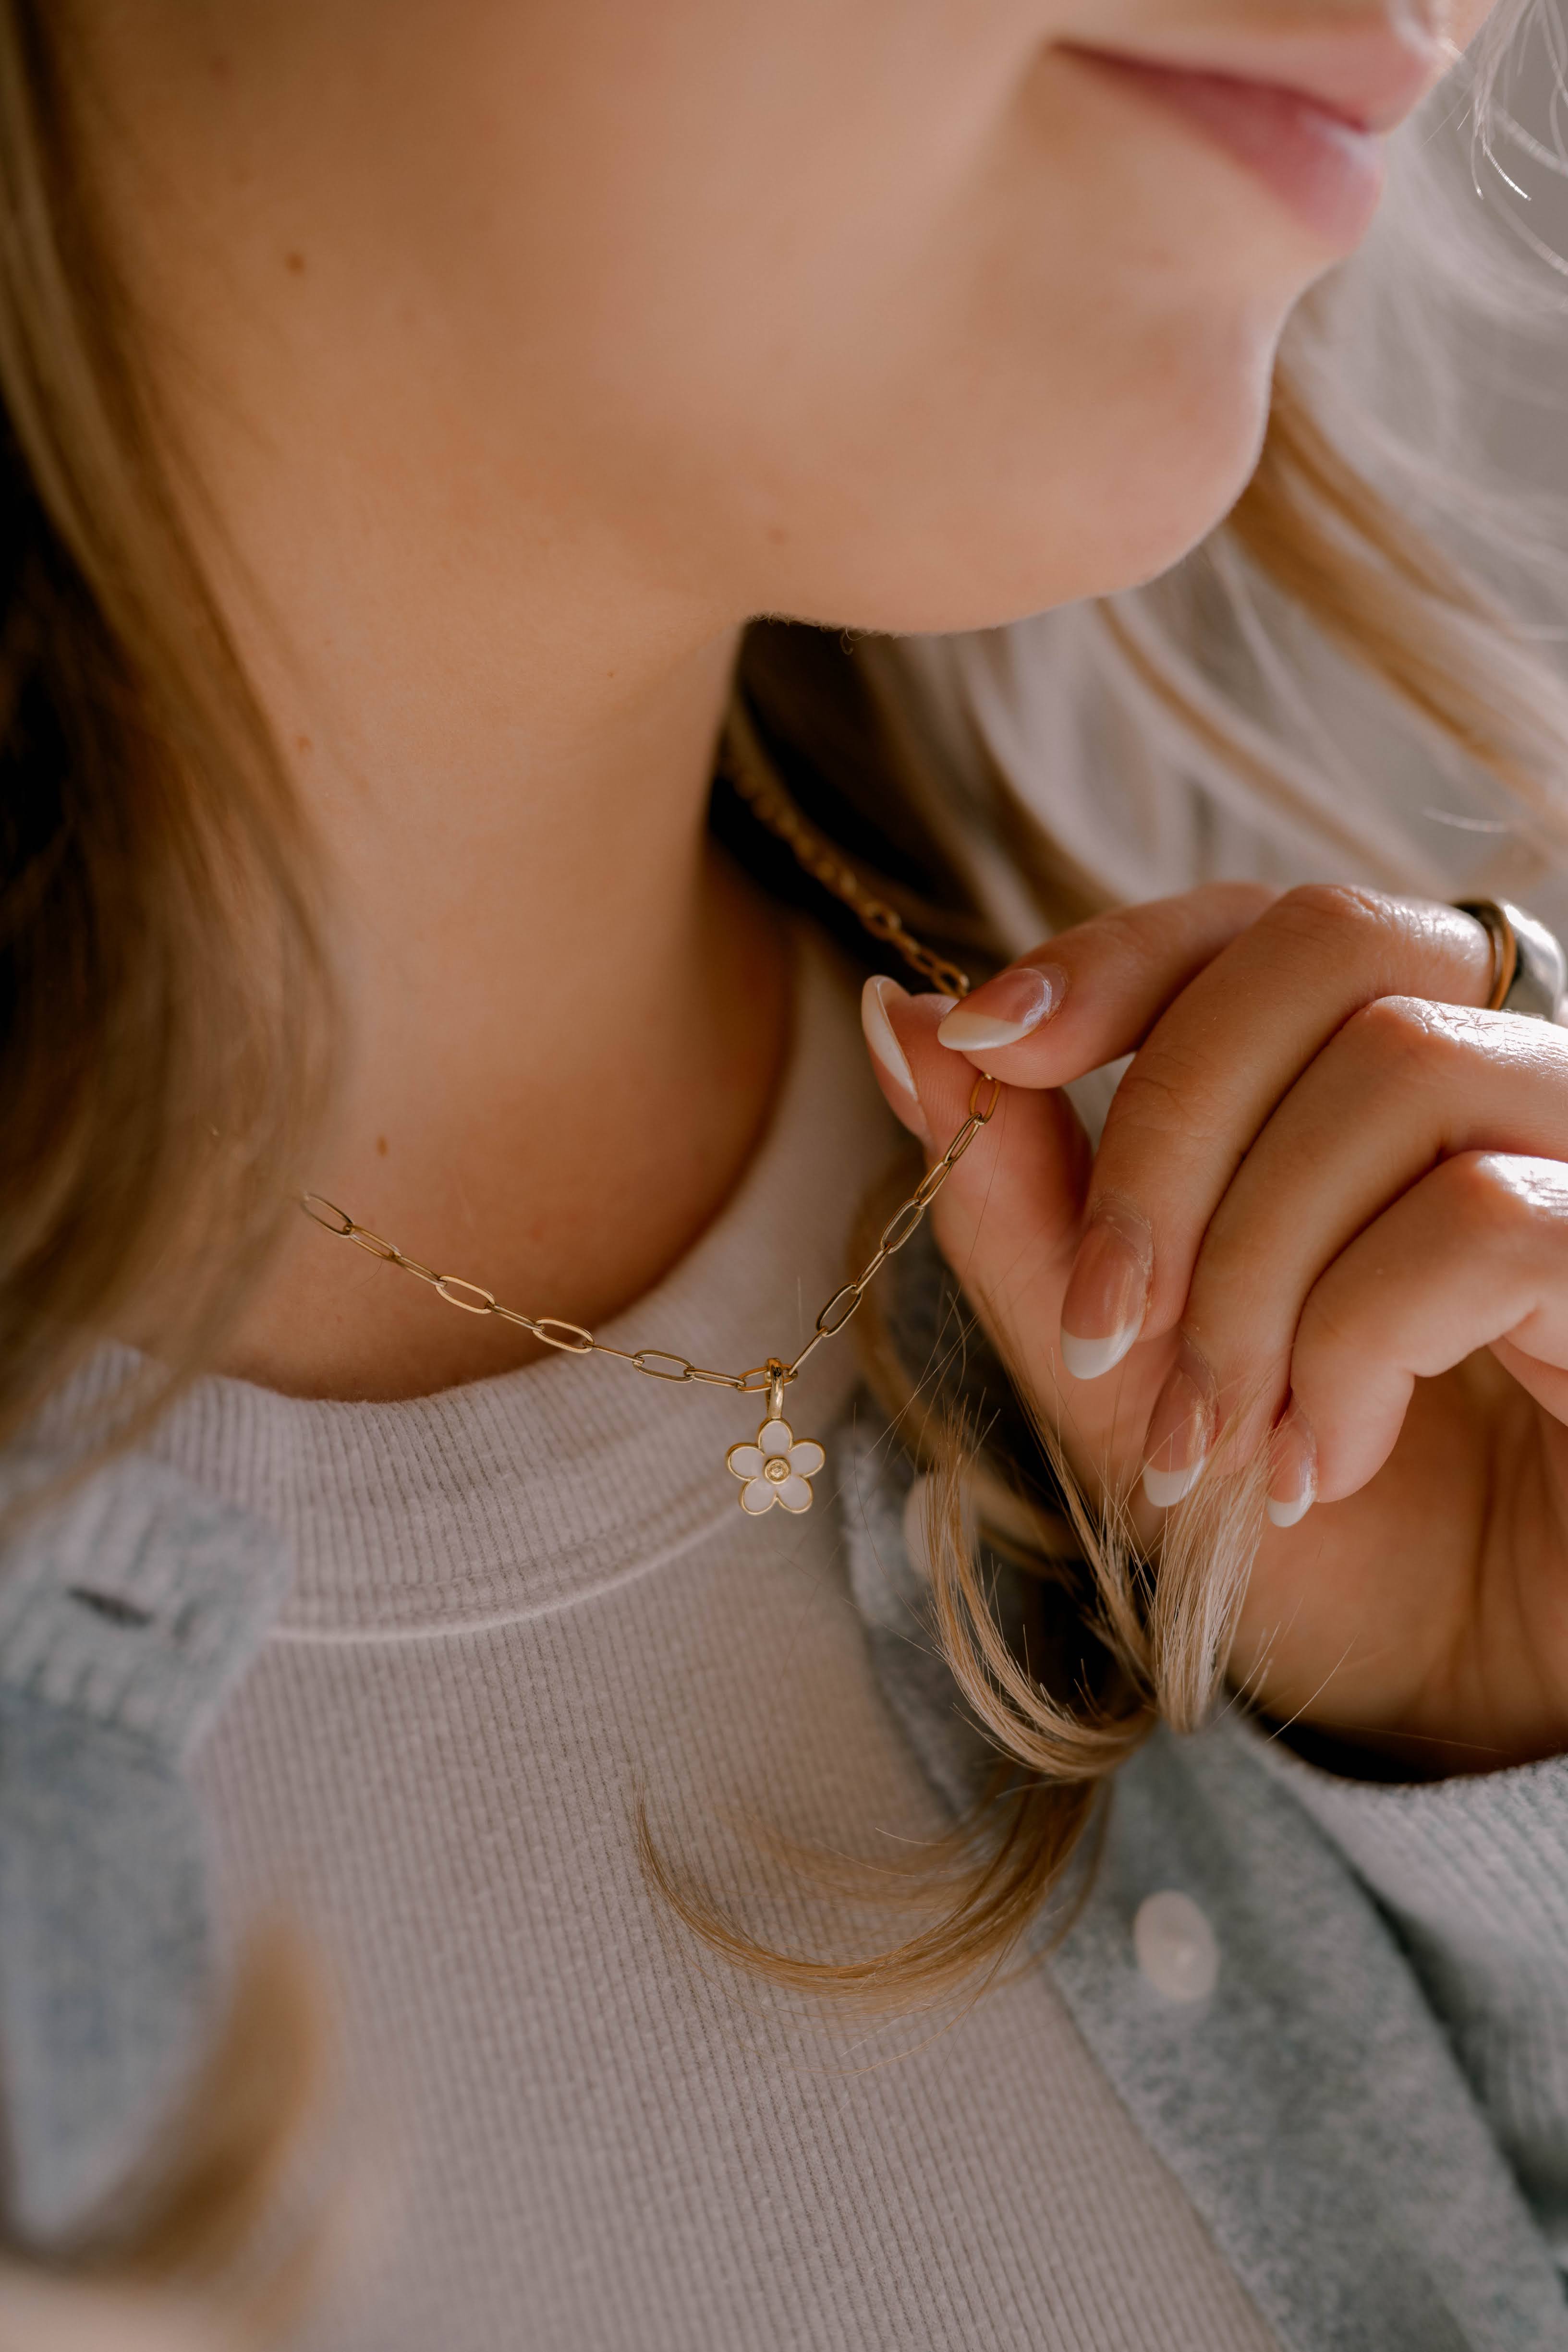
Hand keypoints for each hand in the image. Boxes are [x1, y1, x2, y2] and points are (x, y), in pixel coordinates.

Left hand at [862, 883, 1567, 1775]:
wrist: (1459, 1680)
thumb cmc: (1307, 1512)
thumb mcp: (1123, 1356)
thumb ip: (1020, 1190)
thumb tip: (897, 1016)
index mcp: (1390, 1060)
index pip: (1258, 919)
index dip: (1116, 958)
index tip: (986, 1048)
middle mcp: (1512, 1064)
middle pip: (1324, 947)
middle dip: (1164, 1137)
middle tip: (1104, 1328)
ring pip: (1397, 1069)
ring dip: (1249, 1275)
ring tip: (1216, 1438)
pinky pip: (1483, 1216)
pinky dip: (1357, 1349)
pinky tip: (1322, 1464)